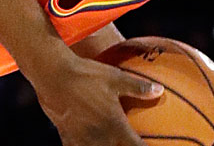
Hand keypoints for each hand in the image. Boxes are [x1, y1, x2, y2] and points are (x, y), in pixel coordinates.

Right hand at [30, 54, 163, 144]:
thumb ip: (138, 87)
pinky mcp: (67, 139)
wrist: (54, 77)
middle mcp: (100, 139)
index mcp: (115, 126)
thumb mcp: (116, 78)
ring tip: (111, 145)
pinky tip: (88, 145)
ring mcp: (83, 141)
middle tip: (129, 144)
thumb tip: (159, 91)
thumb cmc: (87, 75)